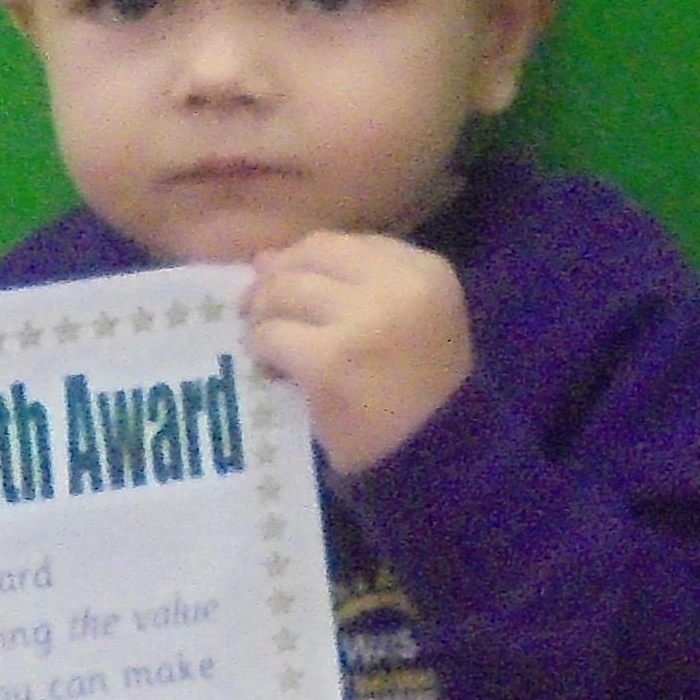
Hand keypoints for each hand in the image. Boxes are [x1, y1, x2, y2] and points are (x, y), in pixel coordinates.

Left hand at [247, 234, 476, 472]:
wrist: (440, 455)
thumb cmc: (422, 388)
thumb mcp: (413, 316)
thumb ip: (356, 283)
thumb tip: (267, 259)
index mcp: (425, 271)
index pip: (340, 243)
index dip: (301, 260)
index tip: (284, 283)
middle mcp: (398, 286)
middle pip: (307, 261)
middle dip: (273, 285)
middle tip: (260, 314)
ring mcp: (362, 322)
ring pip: (281, 295)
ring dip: (262, 319)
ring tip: (268, 344)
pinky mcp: (329, 362)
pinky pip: (270, 338)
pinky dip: (261, 352)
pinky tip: (273, 370)